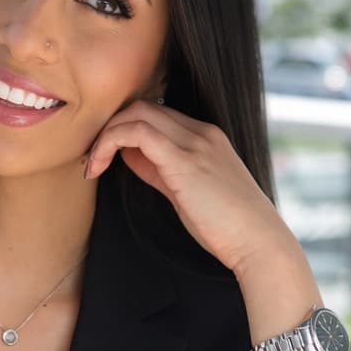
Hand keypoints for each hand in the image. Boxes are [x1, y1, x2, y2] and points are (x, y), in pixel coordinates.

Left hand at [84, 97, 292, 278]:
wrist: (259, 243)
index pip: (154, 115)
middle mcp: (201, 132)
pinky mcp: (184, 160)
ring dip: (105, 135)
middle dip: (109, 127)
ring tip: (92, 165)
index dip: (123, 130)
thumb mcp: (186, 192)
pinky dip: (110, 143)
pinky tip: (99, 167)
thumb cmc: (226, 227)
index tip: (104, 157)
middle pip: (142, 107)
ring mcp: (195, 143)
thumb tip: (127, 155)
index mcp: (205, 137)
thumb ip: (157, 170)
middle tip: (92, 158)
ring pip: (136, 113)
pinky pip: (137, 133)